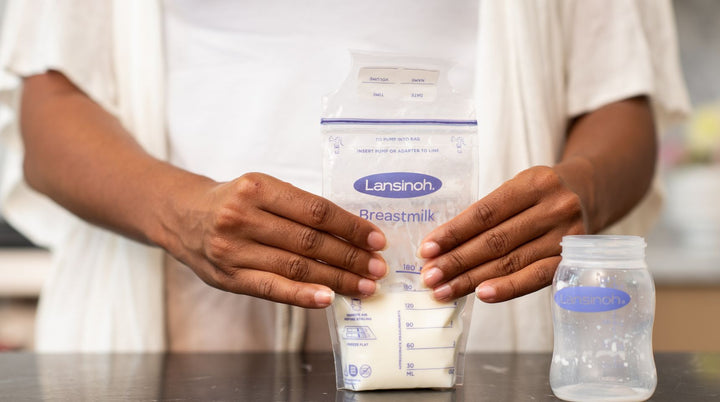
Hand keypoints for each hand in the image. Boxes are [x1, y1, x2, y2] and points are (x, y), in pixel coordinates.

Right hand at [164, 172, 386, 308]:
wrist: (182, 216)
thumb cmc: (232, 202)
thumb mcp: (261, 189)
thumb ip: (296, 208)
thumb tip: (351, 234)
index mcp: (257, 187)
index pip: (315, 210)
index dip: (350, 227)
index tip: (376, 240)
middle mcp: (242, 216)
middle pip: (308, 241)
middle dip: (349, 256)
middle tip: (377, 268)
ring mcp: (232, 249)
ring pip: (295, 267)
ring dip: (335, 279)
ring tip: (363, 286)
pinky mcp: (227, 277)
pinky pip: (271, 288)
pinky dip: (302, 295)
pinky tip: (328, 299)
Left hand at [417, 165, 587, 302]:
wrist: (590, 193)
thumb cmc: (540, 194)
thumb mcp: (518, 187)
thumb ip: (488, 213)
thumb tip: (442, 247)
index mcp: (533, 183)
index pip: (485, 213)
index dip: (453, 233)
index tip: (427, 249)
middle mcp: (554, 208)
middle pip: (495, 240)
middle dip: (456, 261)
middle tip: (429, 277)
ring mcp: (566, 236)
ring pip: (511, 262)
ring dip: (472, 279)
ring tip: (444, 290)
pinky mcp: (572, 261)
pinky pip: (535, 278)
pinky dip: (507, 288)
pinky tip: (481, 295)